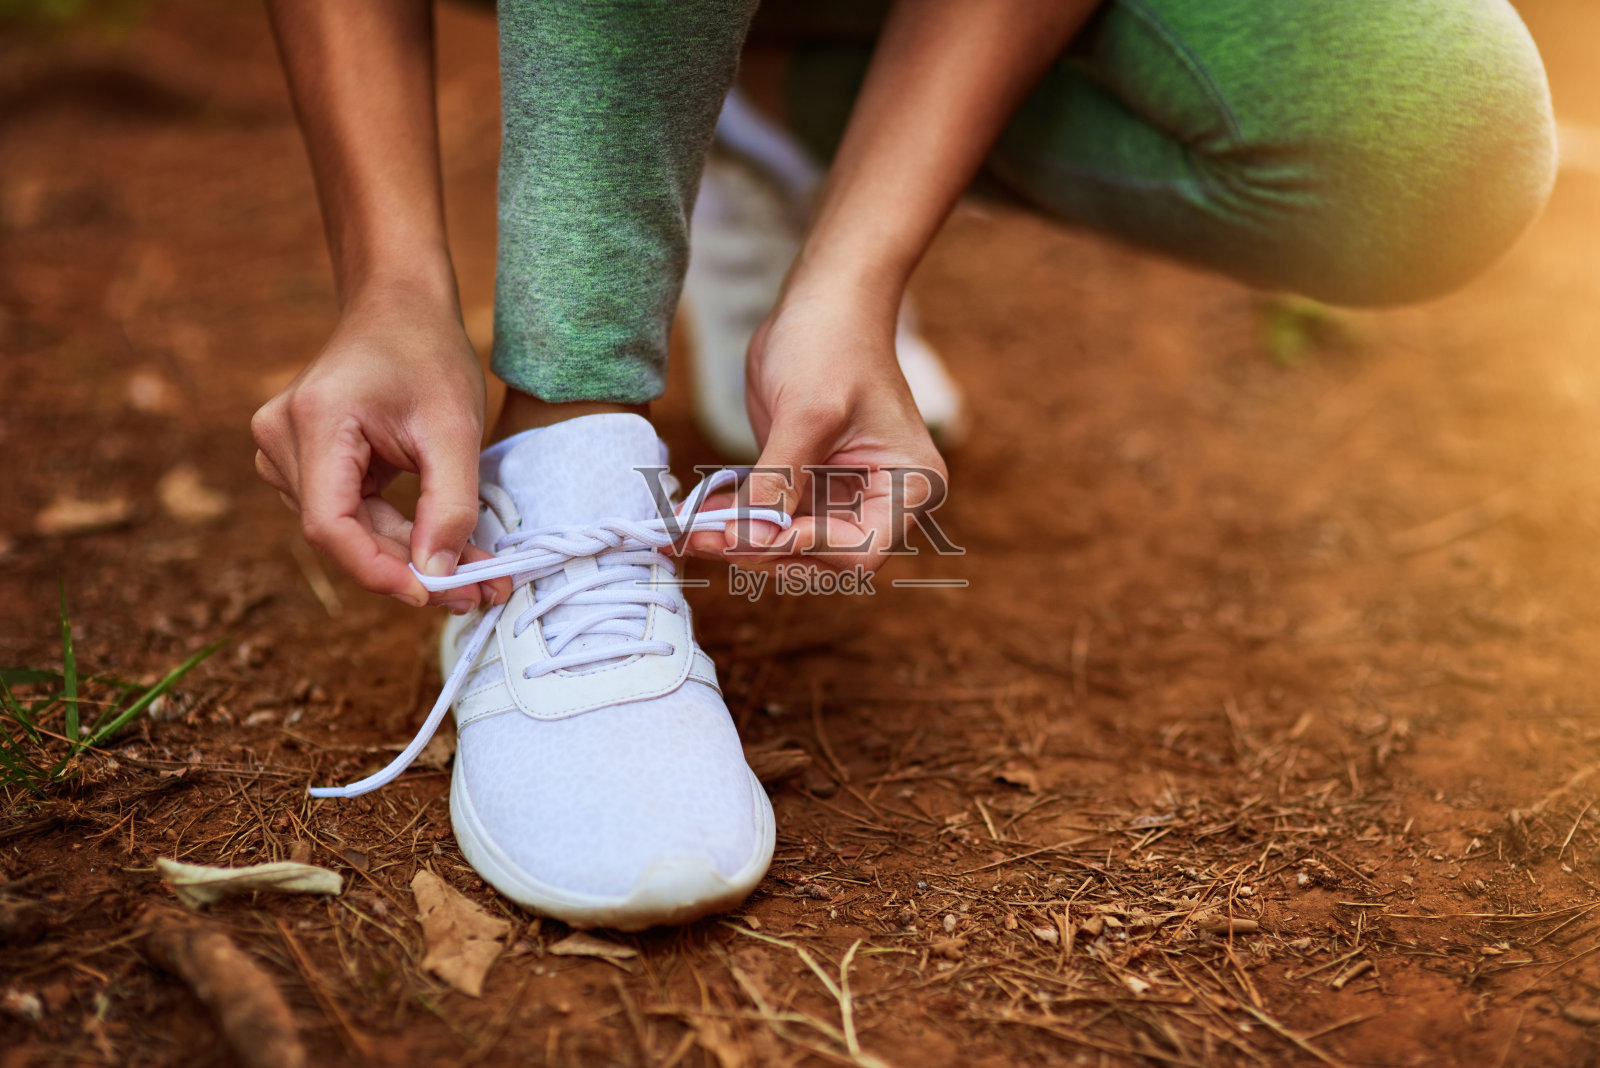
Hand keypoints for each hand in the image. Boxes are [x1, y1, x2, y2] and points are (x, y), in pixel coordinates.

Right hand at [251, 284, 507, 609]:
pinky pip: (348, 512)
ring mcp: (283, 449)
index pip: (329, 524)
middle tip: (480, 592)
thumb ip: (450, 506)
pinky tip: (442, 545)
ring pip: (346, 529)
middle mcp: (281, 437)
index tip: (433, 596)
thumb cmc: (428, 354)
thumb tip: (438, 577)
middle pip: (341, 532)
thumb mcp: (455, 430)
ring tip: (475, 571)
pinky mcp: (302, 459)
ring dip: (407, 555)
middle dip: (410, 569)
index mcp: (315, 421)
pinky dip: (395, 533)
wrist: (399, 306)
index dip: (378, 571)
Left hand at [688, 283, 947, 572]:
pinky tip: (693, 518)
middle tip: (704, 540)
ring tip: (687, 533)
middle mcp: (879, 501)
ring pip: (788, 546)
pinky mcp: (804, 483)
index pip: (859, 550)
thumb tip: (749, 541)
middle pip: (821, 559)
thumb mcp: (808, 413)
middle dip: (762, 552)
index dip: (806, 551)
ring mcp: (840, 495)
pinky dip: (734, 522)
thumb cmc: (833, 343)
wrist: (823, 299)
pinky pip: (770, 519)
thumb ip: (781, 481)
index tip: (752, 536)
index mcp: (906, 487)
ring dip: (739, 543)